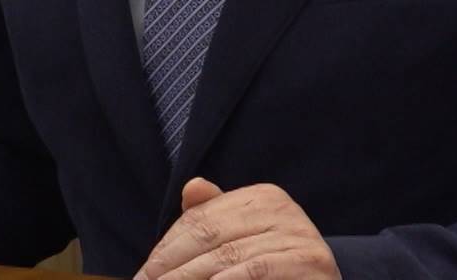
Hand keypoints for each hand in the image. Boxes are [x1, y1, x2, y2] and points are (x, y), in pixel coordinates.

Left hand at [136, 179, 338, 279]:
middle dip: (172, 265)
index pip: (202, 218)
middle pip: (211, 234)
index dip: (167, 247)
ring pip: (230, 255)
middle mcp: (283, 209)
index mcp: (262, 196)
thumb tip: (191, 186)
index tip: (144, 273)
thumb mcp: (242, 238)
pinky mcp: (312, 261)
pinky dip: (231, 279)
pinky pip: (260, 268)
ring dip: (191, 277)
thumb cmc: (273, 266)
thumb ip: (214, 216)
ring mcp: (300, 233)